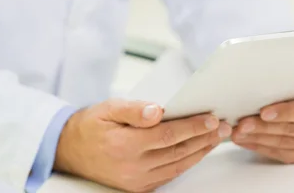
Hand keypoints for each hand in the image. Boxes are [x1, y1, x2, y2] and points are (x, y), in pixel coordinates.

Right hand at [54, 99, 231, 191]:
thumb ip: (133, 109)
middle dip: (204, 138)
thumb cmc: (90, 126)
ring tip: (216, 138)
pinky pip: (169, 175)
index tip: (211, 118)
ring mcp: (137, 180)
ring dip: (200, 151)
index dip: (192, 126)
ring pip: (178, 165)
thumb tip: (157, 110)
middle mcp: (133, 166)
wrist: (70, 151)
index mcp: (125, 144)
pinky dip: (187, 163)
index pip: (168, 135)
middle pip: (178, 151)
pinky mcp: (138, 187)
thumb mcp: (108, 108)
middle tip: (223, 127)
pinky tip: (197, 152)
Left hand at [231, 74, 293, 163]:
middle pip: (292, 129)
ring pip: (283, 142)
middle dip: (264, 127)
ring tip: (237, 132)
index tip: (264, 112)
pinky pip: (279, 153)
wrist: (293, 99)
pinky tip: (243, 140)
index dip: (286, 112)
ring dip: (257, 137)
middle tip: (242, 124)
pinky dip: (258, 146)